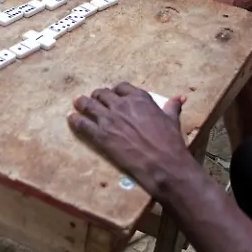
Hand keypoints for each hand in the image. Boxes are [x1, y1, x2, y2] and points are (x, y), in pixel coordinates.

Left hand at [67, 83, 188, 196]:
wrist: (163, 164)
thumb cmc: (170, 143)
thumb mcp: (172, 120)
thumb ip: (172, 107)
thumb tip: (179, 98)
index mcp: (139, 98)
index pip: (120, 87)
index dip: (114, 91)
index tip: (112, 96)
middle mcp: (122, 105)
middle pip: (102, 94)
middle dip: (97, 97)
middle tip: (93, 100)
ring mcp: (110, 119)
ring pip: (89, 105)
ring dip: (82, 103)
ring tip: (77, 103)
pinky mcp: (101, 135)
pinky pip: (83, 124)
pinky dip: (76, 120)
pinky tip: (71, 118)